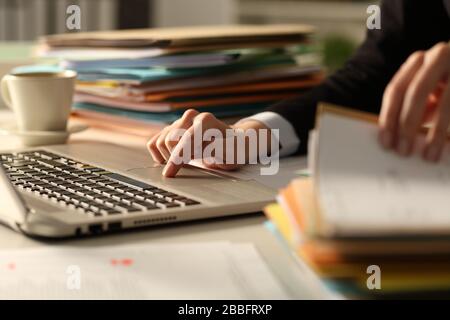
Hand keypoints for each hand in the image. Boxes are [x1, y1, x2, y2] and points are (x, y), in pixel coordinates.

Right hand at [147, 109, 269, 176]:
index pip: (186, 139)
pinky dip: (158, 153)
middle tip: (194, 161)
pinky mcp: (171, 128)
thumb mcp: (235, 154)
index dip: (177, 158)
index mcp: (206, 121)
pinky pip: (154, 142)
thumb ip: (225, 152)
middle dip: (177, 157)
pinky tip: (171, 160)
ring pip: (160, 141)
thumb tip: (210, 149)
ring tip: (188, 159)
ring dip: (169, 155)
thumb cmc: (234, 149)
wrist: (233, 141)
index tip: (169, 174)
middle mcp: (191, 116)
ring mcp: (180, 121)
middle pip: (169, 140)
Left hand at [378, 42, 449, 161]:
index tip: (386, 143)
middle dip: (407, 124)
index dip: (389, 118)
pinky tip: (447, 146)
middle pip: (416, 92)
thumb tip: (396, 140)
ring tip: (429, 155)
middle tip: (404, 151)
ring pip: (446, 103)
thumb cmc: (448, 88)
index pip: (396, 90)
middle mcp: (438, 56)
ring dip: (436, 133)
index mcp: (418, 61)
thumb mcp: (429, 95)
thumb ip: (414, 110)